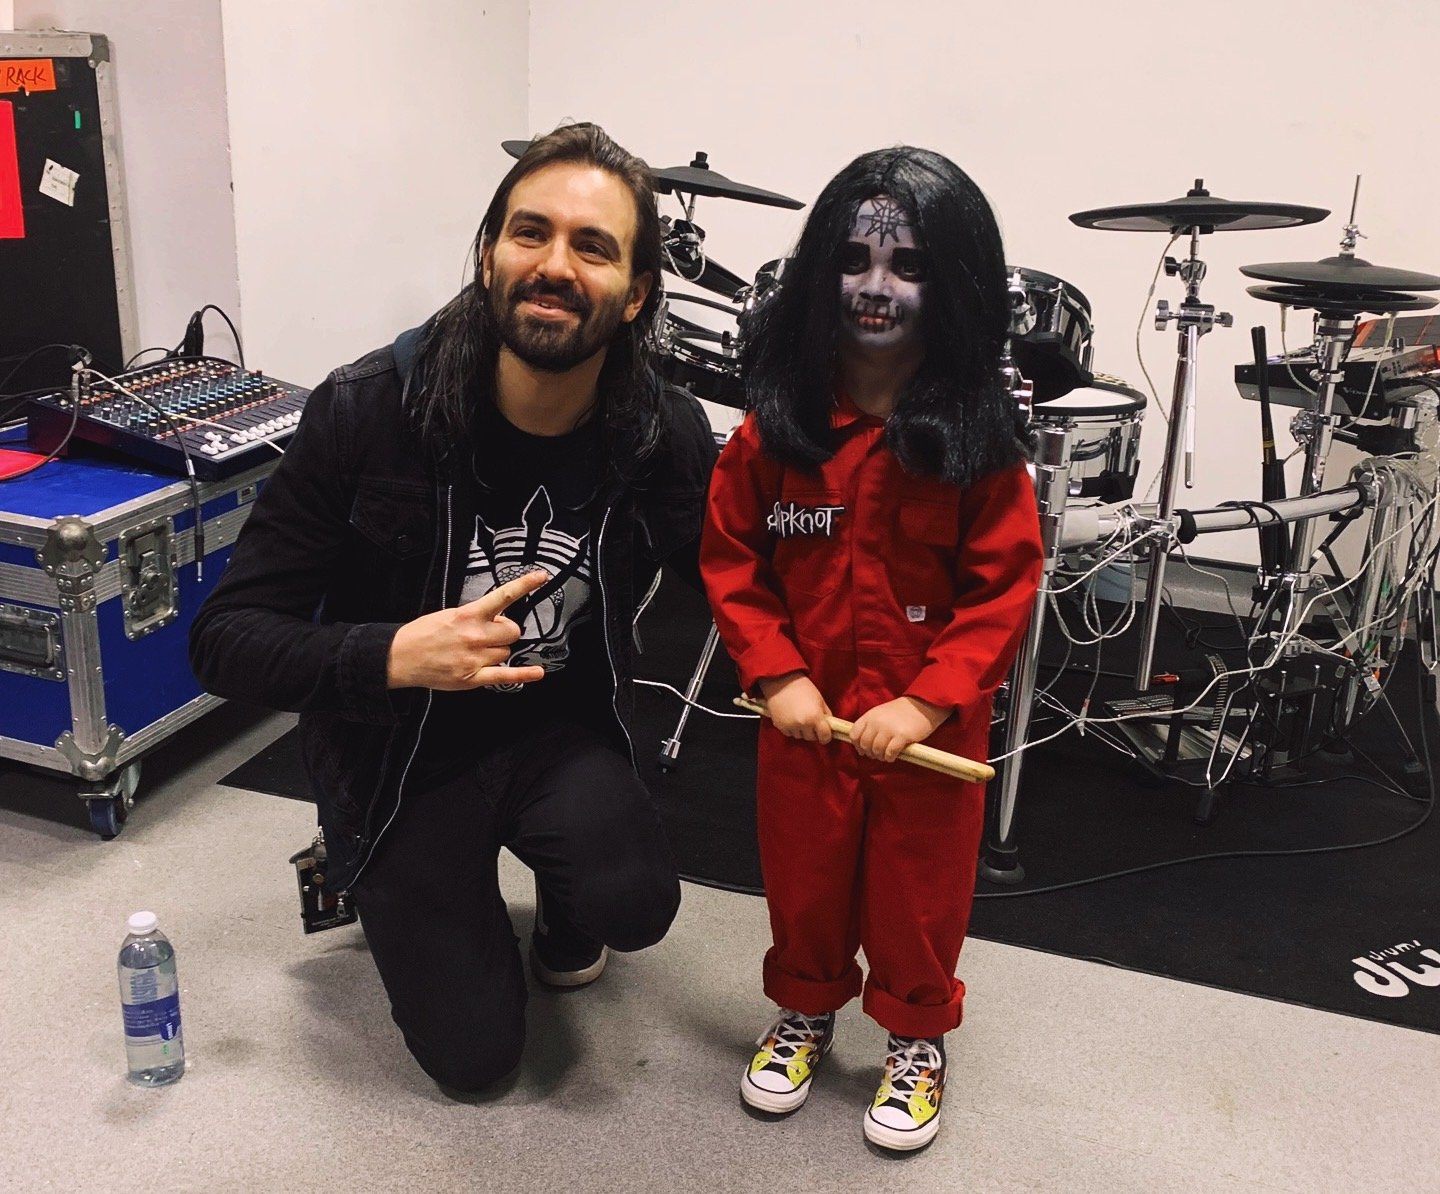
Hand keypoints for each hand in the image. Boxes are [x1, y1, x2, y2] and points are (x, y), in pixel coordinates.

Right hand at [386, 570, 549, 690]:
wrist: (401, 657)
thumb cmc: (424, 634)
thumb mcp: (449, 614)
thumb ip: (475, 616)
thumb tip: (497, 620)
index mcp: (468, 615)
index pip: (503, 596)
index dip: (524, 585)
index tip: (540, 577)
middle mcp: (475, 635)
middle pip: (513, 631)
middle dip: (505, 631)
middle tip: (489, 634)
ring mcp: (475, 657)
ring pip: (506, 652)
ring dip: (497, 652)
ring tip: (475, 652)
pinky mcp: (473, 677)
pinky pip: (506, 675)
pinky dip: (524, 674)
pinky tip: (538, 672)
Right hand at [757, 672, 832, 743]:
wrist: (781, 681)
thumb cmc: (803, 687)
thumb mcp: (820, 700)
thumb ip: (826, 714)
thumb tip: (829, 726)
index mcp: (815, 717)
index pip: (824, 736)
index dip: (826, 736)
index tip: (825, 734)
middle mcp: (803, 724)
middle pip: (811, 738)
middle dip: (813, 732)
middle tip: (811, 721)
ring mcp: (790, 726)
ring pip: (800, 736)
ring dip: (801, 730)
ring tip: (799, 717)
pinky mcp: (780, 726)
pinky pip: (789, 733)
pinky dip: (791, 729)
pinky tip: (790, 717)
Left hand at [850, 697, 949, 762]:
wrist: (922, 705)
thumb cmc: (901, 712)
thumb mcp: (880, 713)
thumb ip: (870, 725)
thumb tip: (862, 746)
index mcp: (870, 716)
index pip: (854, 734)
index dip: (857, 745)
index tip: (863, 750)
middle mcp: (877, 722)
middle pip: (865, 744)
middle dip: (870, 753)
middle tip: (876, 755)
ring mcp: (889, 729)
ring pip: (877, 750)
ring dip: (880, 757)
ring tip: (885, 756)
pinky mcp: (902, 736)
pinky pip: (890, 752)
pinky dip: (890, 757)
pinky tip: (893, 756)